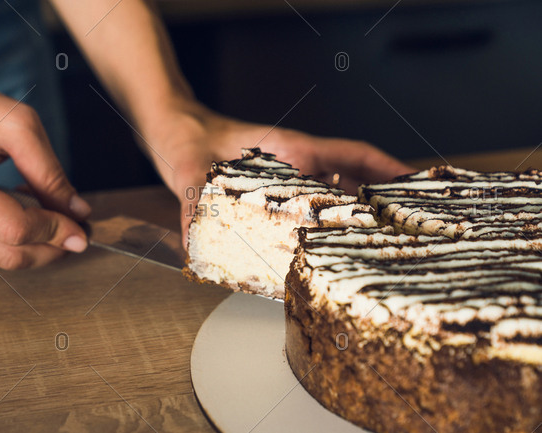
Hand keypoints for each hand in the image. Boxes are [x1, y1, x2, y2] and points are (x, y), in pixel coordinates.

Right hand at [0, 41, 90, 268]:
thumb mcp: (18, 125)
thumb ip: (50, 173)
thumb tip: (79, 212)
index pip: (14, 228)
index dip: (55, 231)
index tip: (85, 228)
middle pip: (9, 253)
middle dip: (53, 246)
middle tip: (82, 231)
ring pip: (2, 256)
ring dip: (37, 242)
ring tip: (54, 212)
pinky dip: (16, 237)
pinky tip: (25, 209)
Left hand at [143, 103, 412, 246]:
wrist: (174, 131)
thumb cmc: (188, 138)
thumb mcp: (192, 169)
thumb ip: (194, 202)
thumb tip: (195, 241)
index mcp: (290, 149)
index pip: (353, 154)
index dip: (388, 169)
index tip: (416, 185)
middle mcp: (295, 163)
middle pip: (352, 180)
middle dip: (380, 202)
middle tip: (404, 230)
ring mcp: (287, 176)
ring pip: (333, 195)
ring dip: (354, 215)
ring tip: (374, 245)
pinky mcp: (273, 189)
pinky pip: (309, 206)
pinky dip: (322, 222)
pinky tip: (320, 248)